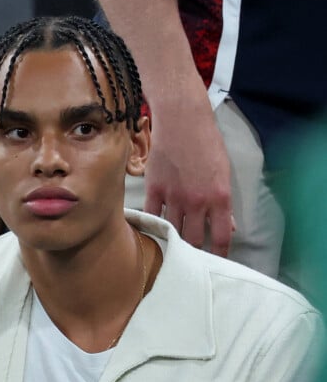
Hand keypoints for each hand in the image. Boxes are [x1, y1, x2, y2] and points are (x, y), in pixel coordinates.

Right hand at [144, 93, 233, 256]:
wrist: (182, 119)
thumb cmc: (206, 142)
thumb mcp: (224, 171)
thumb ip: (224, 202)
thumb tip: (229, 226)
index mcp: (220, 197)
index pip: (222, 237)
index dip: (220, 254)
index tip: (217, 262)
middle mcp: (197, 201)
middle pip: (195, 240)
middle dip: (195, 253)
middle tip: (192, 260)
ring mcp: (174, 196)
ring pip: (173, 231)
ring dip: (173, 241)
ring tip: (172, 249)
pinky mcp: (154, 188)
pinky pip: (152, 215)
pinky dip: (152, 225)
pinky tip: (152, 231)